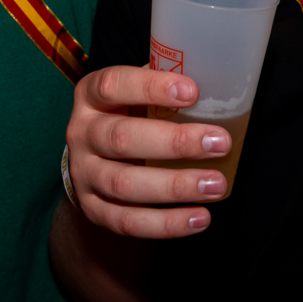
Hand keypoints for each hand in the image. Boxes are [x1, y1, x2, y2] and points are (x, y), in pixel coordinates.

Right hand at [66, 64, 234, 237]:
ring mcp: (84, 175)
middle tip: (221, 142)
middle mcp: (81, 134)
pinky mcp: (93, 210)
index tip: (193, 92)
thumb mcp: (133, 92)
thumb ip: (161, 82)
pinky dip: (166, 224)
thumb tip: (214, 76)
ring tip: (216, 185)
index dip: (150, 87)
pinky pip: (128, 222)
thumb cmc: (127, 115)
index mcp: (90, 96)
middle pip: (121, 138)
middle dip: (175, 142)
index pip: (113, 85)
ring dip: (176, 186)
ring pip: (125, 184)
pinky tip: (199, 218)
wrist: (92, 160)